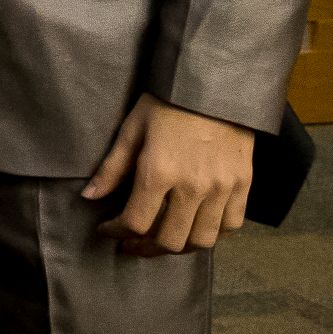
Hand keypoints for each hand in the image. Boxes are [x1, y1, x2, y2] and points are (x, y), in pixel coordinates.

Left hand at [83, 94, 254, 255]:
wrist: (215, 86)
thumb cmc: (167, 103)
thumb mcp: (132, 129)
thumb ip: (112, 168)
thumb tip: (89, 196)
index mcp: (159, 172)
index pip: (136, 222)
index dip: (116, 232)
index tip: (107, 229)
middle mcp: (193, 186)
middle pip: (169, 240)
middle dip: (145, 247)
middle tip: (133, 243)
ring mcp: (222, 188)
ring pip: (202, 240)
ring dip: (179, 247)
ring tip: (163, 240)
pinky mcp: (243, 185)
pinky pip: (231, 226)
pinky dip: (212, 234)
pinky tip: (195, 227)